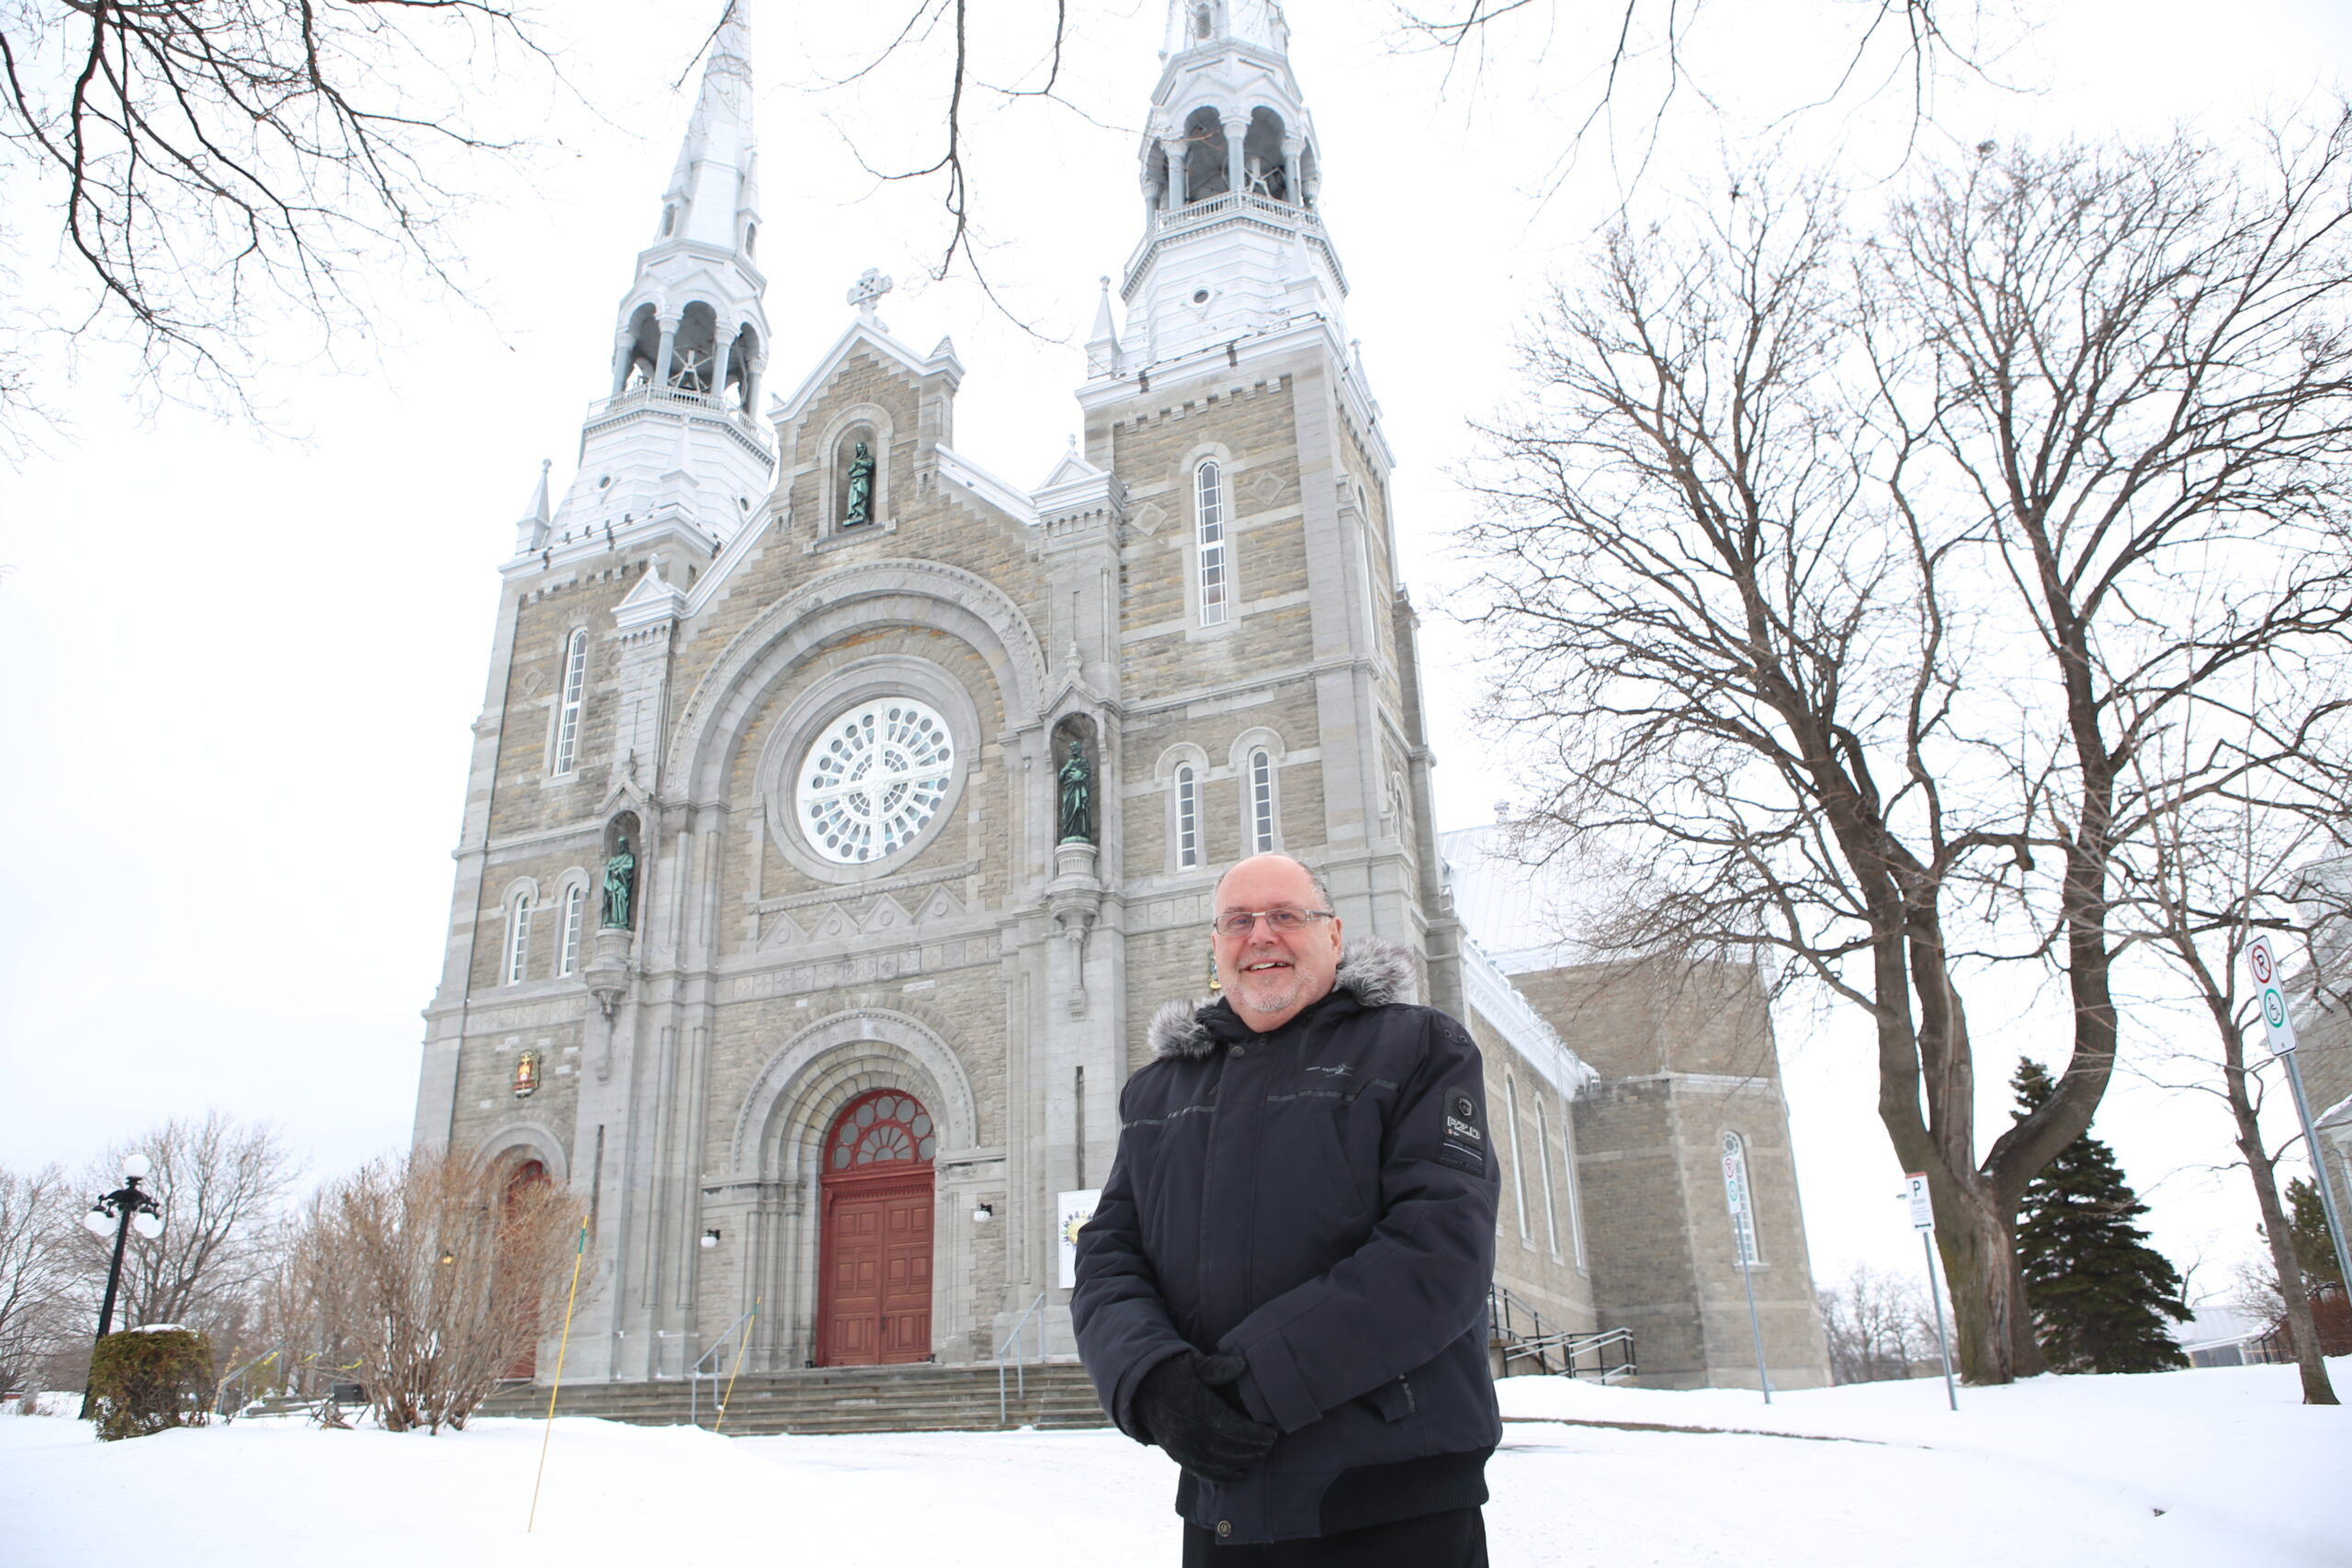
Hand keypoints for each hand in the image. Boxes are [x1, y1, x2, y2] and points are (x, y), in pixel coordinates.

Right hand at [1133, 1351, 1277, 1484]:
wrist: (1141, 1387)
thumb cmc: (1174, 1371)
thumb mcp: (1194, 1362)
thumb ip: (1217, 1366)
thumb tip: (1242, 1365)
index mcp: (1196, 1407)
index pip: (1232, 1427)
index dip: (1254, 1435)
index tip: (1272, 1434)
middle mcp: (1188, 1430)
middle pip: (1228, 1447)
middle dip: (1252, 1449)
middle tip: (1270, 1445)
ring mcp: (1181, 1446)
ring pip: (1217, 1462)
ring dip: (1241, 1462)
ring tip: (1258, 1456)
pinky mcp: (1176, 1455)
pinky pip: (1201, 1472)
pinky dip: (1222, 1477)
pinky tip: (1239, 1476)